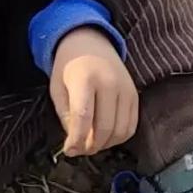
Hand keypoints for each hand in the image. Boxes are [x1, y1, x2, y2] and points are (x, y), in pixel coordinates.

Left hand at [50, 26, 138, 157]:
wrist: (90, 42)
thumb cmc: (69, 66)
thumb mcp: (57, 88)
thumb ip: (66, 116)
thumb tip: (76, 143)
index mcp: (85, 78)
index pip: (83, 117)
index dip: (76, 140)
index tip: (69, 150)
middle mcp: (109, 82)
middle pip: (104, 128)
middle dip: (90, 146)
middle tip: (79, 150)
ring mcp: (126, 89)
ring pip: (120, 131)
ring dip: (105, 145)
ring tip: (91, 143)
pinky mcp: (135, 95)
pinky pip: (131, 126)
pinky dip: (119, 138)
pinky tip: (106, 136)